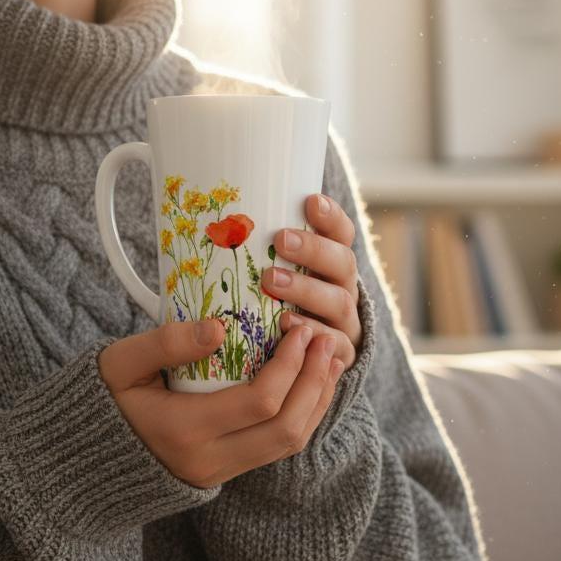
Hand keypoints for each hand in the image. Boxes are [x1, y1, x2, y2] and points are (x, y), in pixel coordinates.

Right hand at [98, 317, 346, 488]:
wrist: (85, 459)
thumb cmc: (103, 399)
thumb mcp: (119, 364)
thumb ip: (165, 343)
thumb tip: (219, 327)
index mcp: (182, 430)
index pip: (258, 402)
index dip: (290, 365)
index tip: (299, 328)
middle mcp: (208, 459)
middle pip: (286, 429)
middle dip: (315, 382)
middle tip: (326, 340)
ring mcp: (220, 471)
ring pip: (290, 444)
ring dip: (317, 400)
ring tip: (330, 359)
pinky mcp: (227, 472)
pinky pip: (278, 448)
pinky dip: (303, 414)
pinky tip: (310, 384)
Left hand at [262, 192, 361, 371]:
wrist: (308, 359)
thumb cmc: (277, 307)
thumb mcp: (274, 276)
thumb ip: (259, 254)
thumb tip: (215, 222)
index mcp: (332, 263)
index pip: (341, 233)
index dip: (330, 216)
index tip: (310, 201)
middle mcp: (343, 288)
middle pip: (343, 263)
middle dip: (313, 249)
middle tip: (280, 239)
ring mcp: (345, 322)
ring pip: (339, 302)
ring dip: (307, 289)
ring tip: (271, 281)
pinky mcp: (341, 354)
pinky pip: (335, 344)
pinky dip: (313, 333)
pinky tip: (286, 324)